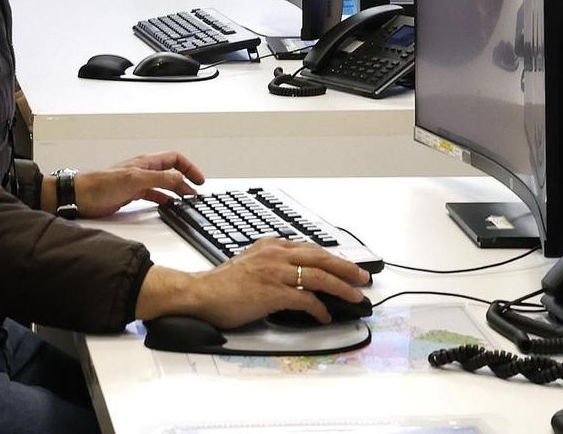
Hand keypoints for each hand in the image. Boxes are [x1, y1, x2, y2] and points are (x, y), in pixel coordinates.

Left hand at [72, 151, 205, 217]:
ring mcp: (137, 182)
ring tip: (186, 200)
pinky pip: (153, 195)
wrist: (80, 196)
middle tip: (196, 193)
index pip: (174, 159)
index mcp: (146, 162)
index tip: (199, 180)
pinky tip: (167, 206)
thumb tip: (179, 178)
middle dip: (186, 181)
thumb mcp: (134, 179)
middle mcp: (143, 170)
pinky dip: (163, 200)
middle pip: (171, 172)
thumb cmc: (101, 184)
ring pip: (163, 184)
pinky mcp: (130, 194)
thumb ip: (158, 178)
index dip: (189, 167)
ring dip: (176, 191)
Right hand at [138, 239, 370, 327]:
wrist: (200, 293)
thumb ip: (270, 261)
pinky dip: (319, 308)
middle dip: (346, 267)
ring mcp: (275, 273)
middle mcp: (276, 255)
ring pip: (318, 276)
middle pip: (321, 258)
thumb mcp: (249, 261)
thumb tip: (290, 272)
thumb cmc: (221, 284)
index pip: (309, 249)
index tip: (345, 265)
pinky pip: (305, 300)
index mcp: (271, 246)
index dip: (332, 258)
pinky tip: (324, 316)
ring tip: (354, 296)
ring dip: (341, 288)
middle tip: (362, 277)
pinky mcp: (272, 293)